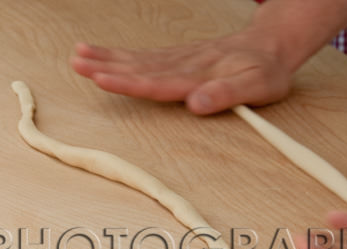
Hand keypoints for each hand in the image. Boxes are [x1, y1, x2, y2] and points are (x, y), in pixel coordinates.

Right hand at [70, 29, 293, 114]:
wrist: (270, 45)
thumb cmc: (266, 71)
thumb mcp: (258, 86)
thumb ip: (227, 95)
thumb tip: (196, 105)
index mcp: (199, 76)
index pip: (159, 82)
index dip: (130, 83)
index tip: (103, 79)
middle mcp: (184, 65)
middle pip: (140, 67)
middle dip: (107, 67)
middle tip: (77, 64)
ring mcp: (178, 59)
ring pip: (137, 60)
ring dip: (107, 58)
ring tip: (78, 55)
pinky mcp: (176, 57)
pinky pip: (144, 56)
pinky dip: (120, 55)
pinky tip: (101, 54)